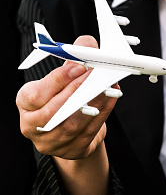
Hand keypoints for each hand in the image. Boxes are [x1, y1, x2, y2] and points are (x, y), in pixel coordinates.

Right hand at [16, 35, 118, 159]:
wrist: (69, 132)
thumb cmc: (61, 100)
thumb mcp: (59, 80)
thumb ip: (71, 61)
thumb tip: (86, 44)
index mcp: (25, 105)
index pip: (36, 95)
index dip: (58, 80)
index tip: (79, 66)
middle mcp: (33, 126)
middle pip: (55, 110)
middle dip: (78, 89)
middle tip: (96, 73)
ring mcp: (53, 142)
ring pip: (73, 123)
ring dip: (93, 102)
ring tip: (107, 85)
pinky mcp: (73, 150)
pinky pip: (89, 131)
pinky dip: (102, 112)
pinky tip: (111, 97)